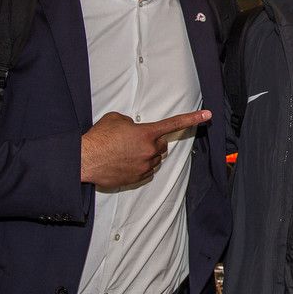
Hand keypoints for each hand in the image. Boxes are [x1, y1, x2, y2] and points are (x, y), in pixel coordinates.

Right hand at [80, 110, 210, 187]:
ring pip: (154, 159)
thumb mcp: (117, 119)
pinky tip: (124, 162)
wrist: (85, 160)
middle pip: (162, 145)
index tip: (208, 115)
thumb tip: (135, 129)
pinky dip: (139, 166)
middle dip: (153, 142)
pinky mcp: (137, 178)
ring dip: (145, 155)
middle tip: (134, 140)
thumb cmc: (99, 138)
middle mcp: (150, 150)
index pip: (174, 124)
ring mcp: (144, 166)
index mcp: (147, 133)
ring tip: (124, 152)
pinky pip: (146, 171)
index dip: (192, 118)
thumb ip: (132, 122)